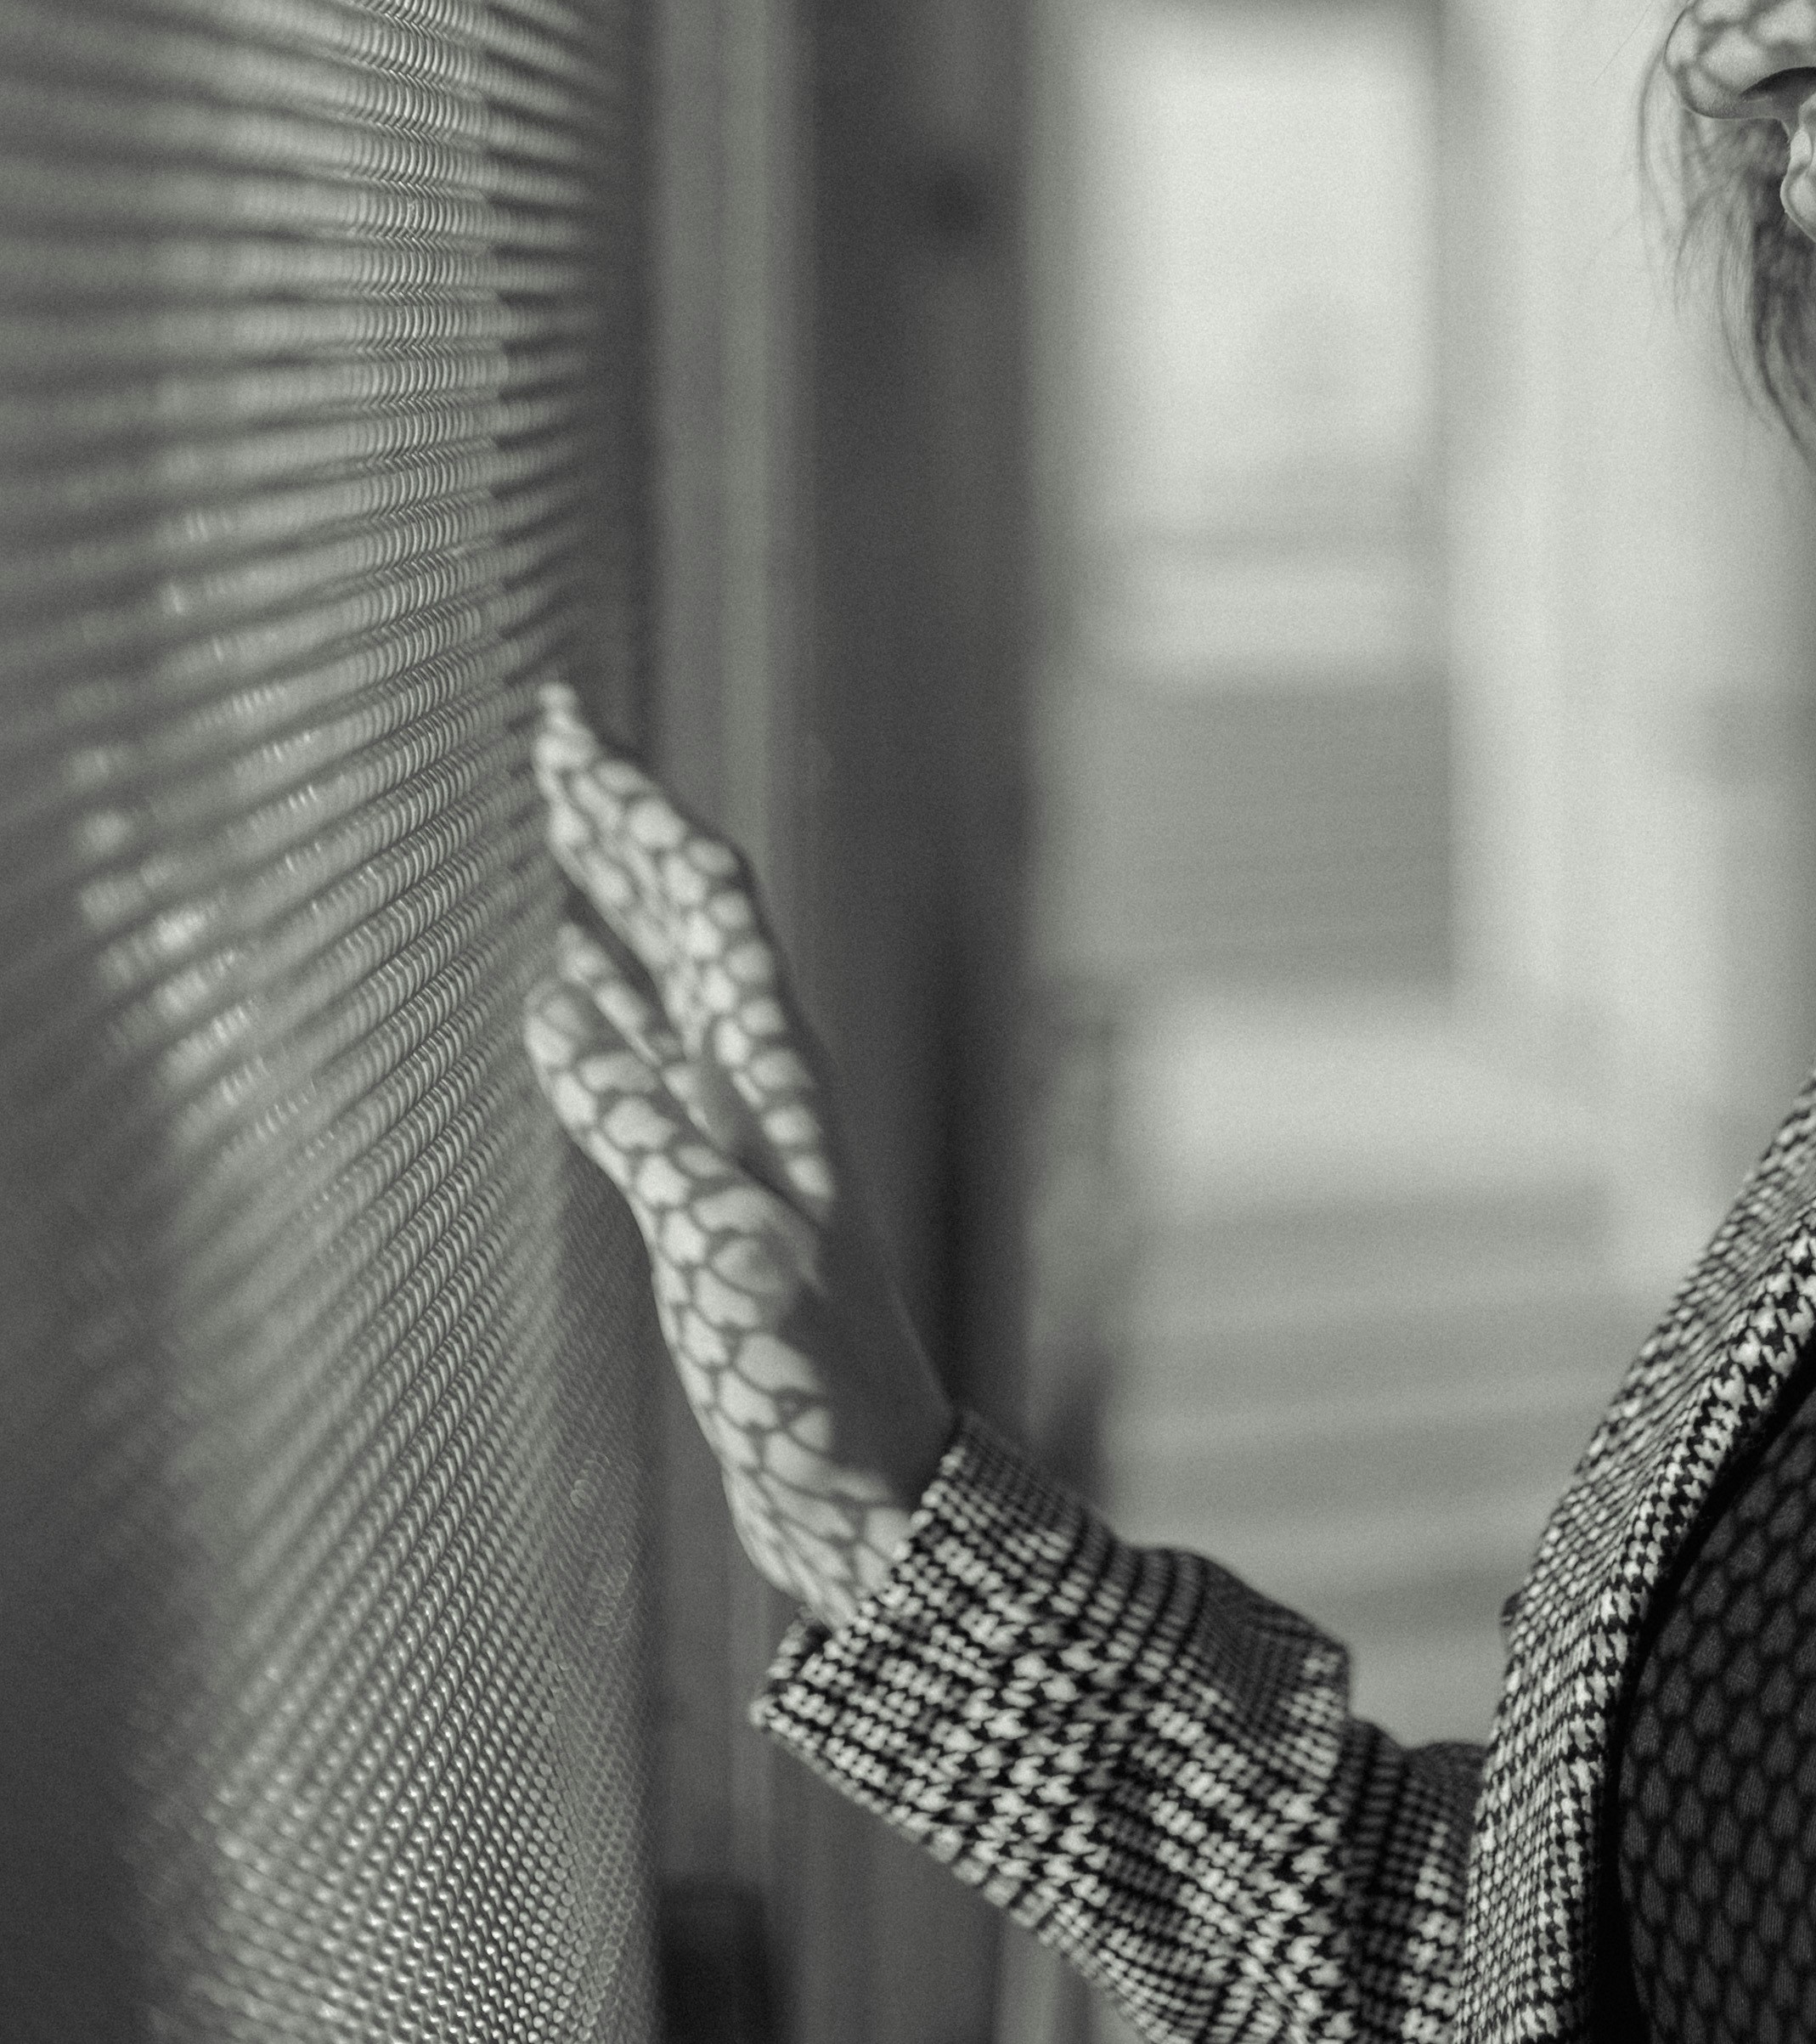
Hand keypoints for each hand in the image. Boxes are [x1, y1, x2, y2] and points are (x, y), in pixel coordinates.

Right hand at [522, 686, 954, 1631]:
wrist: (868, 1487)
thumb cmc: (811, 1384)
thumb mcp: (722, 1250)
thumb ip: (644, 1130)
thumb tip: (551, 1002)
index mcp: (775, 1074)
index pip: (699, 897)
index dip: (632, 807)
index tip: (566, 725)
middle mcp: (760, 1077)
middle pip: (683, 909)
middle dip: (617, 816)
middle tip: (550, 727)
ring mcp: (735, 1126)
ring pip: (662, 970)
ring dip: (608, 892)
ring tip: (552, 820)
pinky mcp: (711, 1187)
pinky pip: (641, 1060)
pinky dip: (595, 1006)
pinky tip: (554, 989)